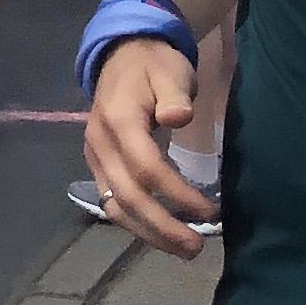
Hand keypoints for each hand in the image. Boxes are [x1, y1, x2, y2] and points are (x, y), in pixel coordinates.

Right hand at [81, 40, 214, 253]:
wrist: (121, 54)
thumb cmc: (153, 64)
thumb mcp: (170, 70)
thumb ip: (174, 94)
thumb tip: (178, 118)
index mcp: (119, 121)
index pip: (147, 169)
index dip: (178, 195)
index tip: (210, 212)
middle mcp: (100, 144)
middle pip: (128, 197)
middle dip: (162, 227)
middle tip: (196, 248)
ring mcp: (95, 157)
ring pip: (116, 206)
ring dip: (148, 233)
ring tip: (182, 249)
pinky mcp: (98, 165)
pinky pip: (113, 201)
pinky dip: (137, 222)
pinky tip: (161, 233)